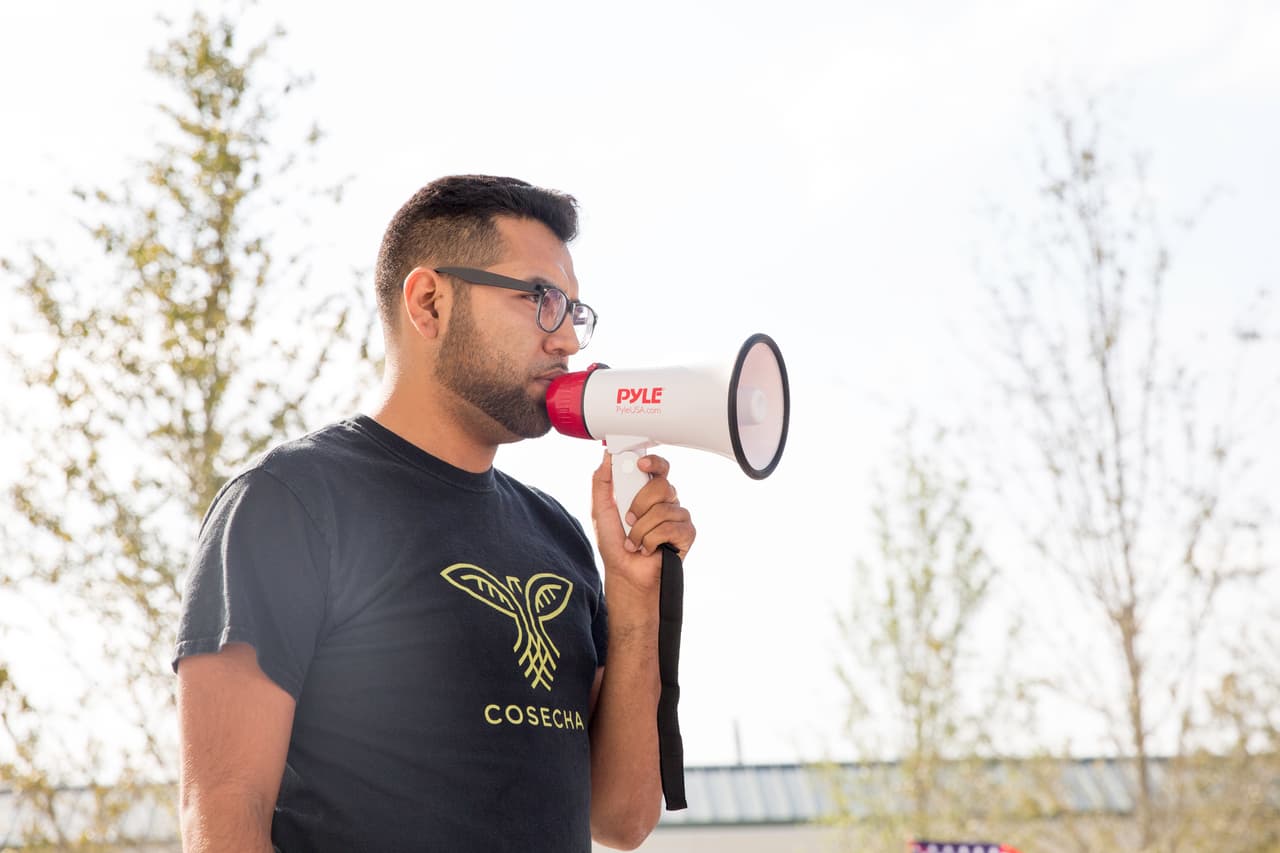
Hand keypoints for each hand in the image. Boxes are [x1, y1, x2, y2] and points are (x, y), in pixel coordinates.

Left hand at [591, 450, 695, 587]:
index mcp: (648, 491)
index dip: (653, 462)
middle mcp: (666, 501)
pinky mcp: (686, 534)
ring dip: (641, 529)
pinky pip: (670, 528)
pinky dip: (651, 541)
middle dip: (639, 504)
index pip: (659, 467)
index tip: (640, 465)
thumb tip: (607, 455)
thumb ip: (602, 481)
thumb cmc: (614, 543)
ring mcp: (678, 517)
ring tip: (635, 540)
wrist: (624, 572)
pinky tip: (648, 549)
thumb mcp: (600, 509)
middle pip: (662, 485)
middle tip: (629, 519)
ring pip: (663, 509)